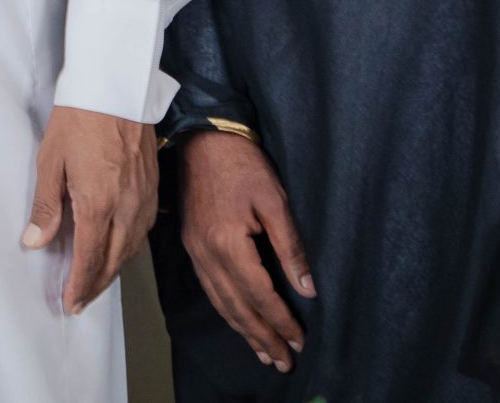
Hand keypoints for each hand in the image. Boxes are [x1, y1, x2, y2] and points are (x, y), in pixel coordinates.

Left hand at [21, 105, 158, 314]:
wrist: (115, 86)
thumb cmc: (78, 119)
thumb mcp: (50, 160)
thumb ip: (46, 205)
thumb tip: (34, 242)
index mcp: (98, 203)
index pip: (89, 259)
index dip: (79, 285)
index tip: (69, 303)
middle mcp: (126, 207)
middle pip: (113, 260)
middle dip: (95, 285)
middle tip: (80, 302)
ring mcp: (143, 198)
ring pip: (131, 248)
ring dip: (113, 270)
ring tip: (96, 283)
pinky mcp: (153, 186)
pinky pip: (143, 230)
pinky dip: (129, 248)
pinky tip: (119, 251)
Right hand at [176, 129, 312, 373]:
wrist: (202, 138)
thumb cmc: (243, 165)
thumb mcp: (275, 201)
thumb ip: (291, 248)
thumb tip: (308, 289)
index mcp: (228, 244)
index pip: (259, 295)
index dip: (281, 321)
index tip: (300, 341)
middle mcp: (207, 255)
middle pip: (237, 308)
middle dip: (262, 337)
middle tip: (283, 361)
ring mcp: (195, 251)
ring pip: (220, 303)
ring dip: (243, 331)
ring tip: (263, 352)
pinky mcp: (191, 245)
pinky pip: (209, 289)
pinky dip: (226, 311)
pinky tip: (238, 320)